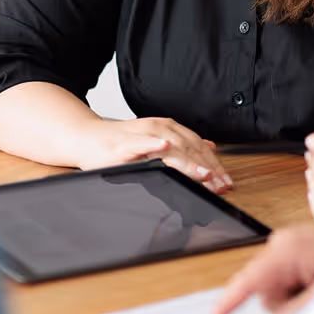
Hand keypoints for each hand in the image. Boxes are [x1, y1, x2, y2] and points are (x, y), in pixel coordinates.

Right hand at [73, 117, 232, 192]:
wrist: (87, 138)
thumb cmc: (120, 142)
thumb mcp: (156, 139)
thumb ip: (183, 143)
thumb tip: (211, 146)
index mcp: (166, 128)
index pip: (197, 146)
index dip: (214, 164)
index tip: (226, 181)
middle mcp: (157, 129)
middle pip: (189, 148)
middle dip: (207, 169)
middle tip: (221, 185)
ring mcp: (140, 136)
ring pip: (170, 148)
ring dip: (189, 162)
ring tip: (204, 174)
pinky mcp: (123, 144)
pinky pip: (141, 143)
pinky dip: (154, 144)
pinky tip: (165, 147)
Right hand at [206, 220, 313, 313]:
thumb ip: (297, 308)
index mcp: (285, 250)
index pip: (246, 282)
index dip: (226, 306)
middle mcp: (280, 243)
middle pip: (262, 289)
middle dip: (284, 303)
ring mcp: (287, 244)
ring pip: (275, 286)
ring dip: (296, 296)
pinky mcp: (296, 248)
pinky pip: (286, 277)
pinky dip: (299, 287)